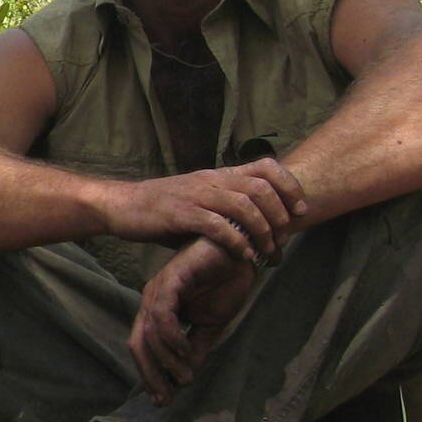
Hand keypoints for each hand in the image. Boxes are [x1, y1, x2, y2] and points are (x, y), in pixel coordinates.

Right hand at [103, 159, 307, 261]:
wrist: (121, 206)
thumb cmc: (162, 210)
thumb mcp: (199, 202)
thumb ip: (227, 210)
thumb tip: (259, 231)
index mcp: (218, 175)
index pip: (266, 166)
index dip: (290, 186)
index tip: (300, 210)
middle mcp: (211, 180)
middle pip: (261, 188)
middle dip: (281, 215)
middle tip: (285, 239)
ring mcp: (195, 195)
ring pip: (243, 206)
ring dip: (262, 231)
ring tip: (267, 251)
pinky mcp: (180, 213)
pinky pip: (217, 225)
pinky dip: (236, 241)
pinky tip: (243, 255)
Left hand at [129, 239, 256, 402]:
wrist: (241, 252)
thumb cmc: (224, 283)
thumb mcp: (210, 323)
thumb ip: (196, 347)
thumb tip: (186, 376)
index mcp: (158, 311)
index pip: (144, 348)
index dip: (150, 375)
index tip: (164, 400)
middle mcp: (152, 301)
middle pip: (139, 344)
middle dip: (151, 374)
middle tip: (166, 398)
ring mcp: (159, 289)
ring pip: (150, 333)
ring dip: (166, 360)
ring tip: (185, 377)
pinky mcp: (171, 279)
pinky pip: (163, 313)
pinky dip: (171, 336)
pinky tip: (184, 350)